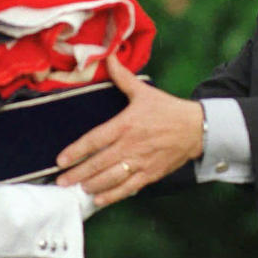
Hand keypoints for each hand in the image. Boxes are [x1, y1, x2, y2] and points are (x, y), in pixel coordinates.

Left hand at [55, 54, 204, 204]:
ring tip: (77, 189)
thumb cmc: (167, 109)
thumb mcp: (143, 91)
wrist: (196, 128)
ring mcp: (141, 162)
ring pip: (111, 178)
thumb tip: (108, 57)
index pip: (95, 140)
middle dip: (78, 173)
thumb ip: (122, 77)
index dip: (76, 151)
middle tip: (61, 181)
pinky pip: (128, 187)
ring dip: (93, 185)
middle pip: (99, 163)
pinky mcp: (151, 174)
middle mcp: (130, 145)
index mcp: (125, 125)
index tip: (61, 160)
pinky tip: (99, 200)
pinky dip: (113, 195)